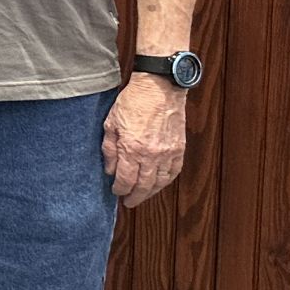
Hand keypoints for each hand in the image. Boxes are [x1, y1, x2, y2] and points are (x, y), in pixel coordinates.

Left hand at [103, 72, 186, 206]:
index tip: (116, 192)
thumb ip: (110, 150)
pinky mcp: (179, 148)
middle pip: (144, 186)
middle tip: (129, 202)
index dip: (120, 189)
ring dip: (151, 192)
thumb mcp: (110, 123)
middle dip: (135, 196)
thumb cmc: (133, 101)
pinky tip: (160, 183)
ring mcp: (168, 153)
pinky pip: (174, 171)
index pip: (125, 180)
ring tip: (143, 195)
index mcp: (132, 149)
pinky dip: (166, 181)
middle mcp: (151, 155)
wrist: (159, 87)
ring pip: (160, 182)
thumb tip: (110, 170)